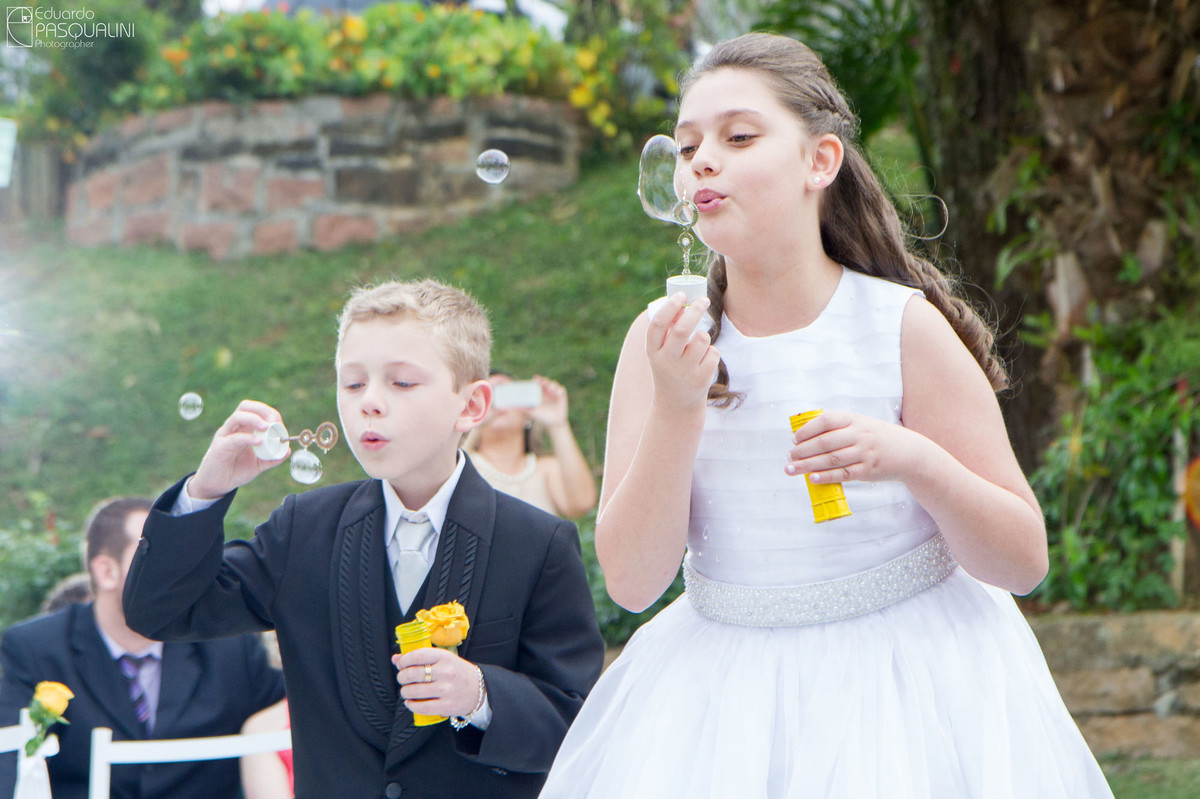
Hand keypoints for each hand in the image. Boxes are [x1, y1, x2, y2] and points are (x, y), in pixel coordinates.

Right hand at [188, 400, 287, 499]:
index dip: (270, 413)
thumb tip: (288, 450)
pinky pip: (234, 438)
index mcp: (243, 428)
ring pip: (238, 417)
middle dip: (262, 410)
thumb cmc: (236, 470)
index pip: (256, 410)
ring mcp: (225, 435)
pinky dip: (248, 438)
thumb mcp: (259, 464)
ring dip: (254, 419)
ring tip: (267, 427)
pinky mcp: (220, 447)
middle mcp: (233, 428)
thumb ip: (272, 458)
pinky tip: (258, 442)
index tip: (280, 424)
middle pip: (245, 406)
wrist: (217, 485)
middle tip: (274, 422)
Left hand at [392, 647, 483, 718]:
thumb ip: (420, 657)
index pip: (417, 655)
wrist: (480, 689)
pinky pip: (422, 707)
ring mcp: (447, 690)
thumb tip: (395, 658)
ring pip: (414, 691)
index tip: (401, 664)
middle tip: (402, 679)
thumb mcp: (443, 660)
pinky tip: (410, 703)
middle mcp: (446, 672)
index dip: (404, 660)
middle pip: (412, 674)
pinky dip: (411, 705)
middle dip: (402, 677)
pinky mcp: (446, 706)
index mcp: (445, 657)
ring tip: (406, 691)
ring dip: (405, 692)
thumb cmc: (457, 672)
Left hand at [528, 375, 567, 427]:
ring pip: (553, 384)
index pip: (539, 383)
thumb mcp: (532, 412)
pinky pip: (561, 389)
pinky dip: (558, 389)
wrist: (553, 422)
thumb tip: (513, 406)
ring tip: (550, 388)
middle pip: (546, 381)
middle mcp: (547, 391)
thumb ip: (523, 408)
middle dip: (544, 380)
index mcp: (540, 393)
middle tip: (542, 381)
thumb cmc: (542, 416)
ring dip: (552, 384)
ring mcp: (555, 393)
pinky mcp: (561, 396)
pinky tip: (557, 392)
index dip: (538, 379)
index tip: (535, 378)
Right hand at [645, 294, 719, 412]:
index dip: (670, 307)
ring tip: (698, 345)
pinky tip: (702, 363)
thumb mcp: (663, 350)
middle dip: (695, 310)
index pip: (657, 324)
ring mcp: (684, 372)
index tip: (682, 295)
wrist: (676, 404)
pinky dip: (711, 353)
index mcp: (653, 351)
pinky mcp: (701, 379)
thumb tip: (683, 302)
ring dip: (704, 336)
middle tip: (704, 300)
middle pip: (681, 330)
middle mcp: (666, 361)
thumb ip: (669, 327)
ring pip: (702, 339)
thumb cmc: (670, 368)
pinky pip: (713, 353)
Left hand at [785, 410, 928, 484]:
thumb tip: (803, 438)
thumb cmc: (875, 437)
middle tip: (789, 456)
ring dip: (808, 465)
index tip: (794, 439)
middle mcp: (858, 435)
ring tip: (791, 469)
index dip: (807, 430)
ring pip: (831, 460)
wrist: (908, 451)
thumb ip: (836, 428)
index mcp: (853, 419)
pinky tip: (812, 478)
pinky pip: (843, 474)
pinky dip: (826, 477)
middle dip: (802, 450)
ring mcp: (864, 453)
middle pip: (825, 443)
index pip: (826, 421)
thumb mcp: (859, 424)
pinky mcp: (867, 470)